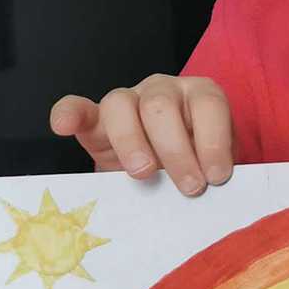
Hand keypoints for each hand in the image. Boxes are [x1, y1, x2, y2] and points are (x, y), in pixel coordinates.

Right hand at [50, 75, 232, 196]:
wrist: (169, 174)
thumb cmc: (199, 167)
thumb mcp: (214, 167)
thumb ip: (216, 171)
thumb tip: (225, 197)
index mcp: (201, 97)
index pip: (209, 105)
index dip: (214, 139)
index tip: (217, 176)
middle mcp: (164, 91)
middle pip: (162, 107)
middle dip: (176, 150)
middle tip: (189, 187)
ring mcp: (128, 101)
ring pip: (120, 105)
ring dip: (131, 142)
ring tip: (143, 174)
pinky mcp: (95, 120)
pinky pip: (77, 107)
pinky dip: (68, 114)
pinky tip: (63, 127)